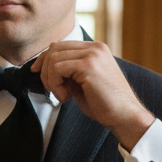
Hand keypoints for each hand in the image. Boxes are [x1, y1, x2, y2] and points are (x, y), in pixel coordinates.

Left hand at [32, 41, 153, 149]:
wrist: (125, 116)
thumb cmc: (104, 104)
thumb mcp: (81, 81)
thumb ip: (67, 70)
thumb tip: (45, 65)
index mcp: (95, 49)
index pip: (60, 45)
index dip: (44, 58)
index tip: (36, 72)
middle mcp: (95, 47)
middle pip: (54, 48)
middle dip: (45, 70)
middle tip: (53, 90)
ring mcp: (93, 54)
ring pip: (53, 58)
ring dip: (50, 80)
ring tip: (62, 95)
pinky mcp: (89, 65)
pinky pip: (57, 69)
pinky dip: (55, 84)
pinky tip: (66, 97)